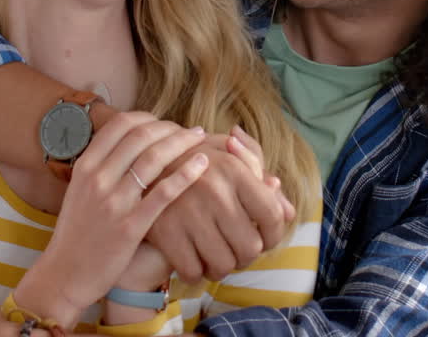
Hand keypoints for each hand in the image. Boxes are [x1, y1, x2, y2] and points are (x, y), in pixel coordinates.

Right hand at [13, 112, 209, 326]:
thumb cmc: (77, 232)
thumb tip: (128, 141)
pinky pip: (164, 193)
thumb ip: (101, 166)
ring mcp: (113, 201)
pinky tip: (202, 164)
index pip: (120, 124)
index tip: (164, 124)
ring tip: (200, 140)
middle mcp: (97, 178)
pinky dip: (186, 173)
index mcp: (85, 166)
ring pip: (153, 158)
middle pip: (140, 136)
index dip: (148, 118)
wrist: (65, 273)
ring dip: (182, 142)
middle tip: (189, 131)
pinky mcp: (130, 226)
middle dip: (170, 127)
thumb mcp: (79, 190)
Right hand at [146, 125, 294, 282]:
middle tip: (235, 248)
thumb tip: (288, 212)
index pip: (273, 216)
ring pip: (223, 265)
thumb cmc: (194, 160)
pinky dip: (195, 273)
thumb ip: (263, 182)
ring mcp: (189, 214)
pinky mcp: (165, 232)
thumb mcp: (228, 155)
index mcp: (235, 170)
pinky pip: (193, 272)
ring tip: (214, 255)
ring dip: (221, 267)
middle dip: (246, 254)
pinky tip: (193, 259)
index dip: (274, 234)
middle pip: (250, 248)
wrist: (139, 160)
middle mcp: (215, 192)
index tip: (264, 238)